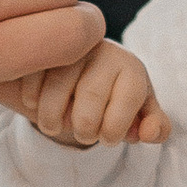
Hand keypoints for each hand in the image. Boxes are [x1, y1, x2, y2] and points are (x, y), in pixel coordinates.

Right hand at [0, 38, 170, 148]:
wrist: (86, 67)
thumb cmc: (115, 96)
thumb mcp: (140, 111)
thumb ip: (155, 127)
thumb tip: (149, 134)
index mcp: (132, 68)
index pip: (128, 99)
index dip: (116, 129)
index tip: (108, 140)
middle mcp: (104, 50)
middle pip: (91, 97)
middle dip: (85, 130)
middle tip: (84, 136)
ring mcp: (70, 46)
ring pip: (56, 88)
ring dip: (51, 120)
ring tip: (55, 127)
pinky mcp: (42, 45)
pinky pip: (32, 77)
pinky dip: (31, 99)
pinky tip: (35, 106)